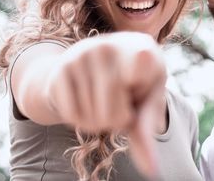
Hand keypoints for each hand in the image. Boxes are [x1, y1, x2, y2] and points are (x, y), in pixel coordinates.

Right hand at [46, 32, 165, 176]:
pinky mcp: (61, 68)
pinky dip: (79, 119)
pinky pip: (72, 115)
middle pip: (115, 112)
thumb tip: (151, 170)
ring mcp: (83, 53)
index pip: (144, 61)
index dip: (140, 75)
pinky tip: (83, 100)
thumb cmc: (128, 85)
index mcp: (142, 47)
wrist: (86, 64)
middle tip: (118, 104)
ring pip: (94, 119)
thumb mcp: (144, 101)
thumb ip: (146, 129)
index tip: (142, 62)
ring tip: (100, 100)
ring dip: (98, 122)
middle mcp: (111, 45)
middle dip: (117, 121)